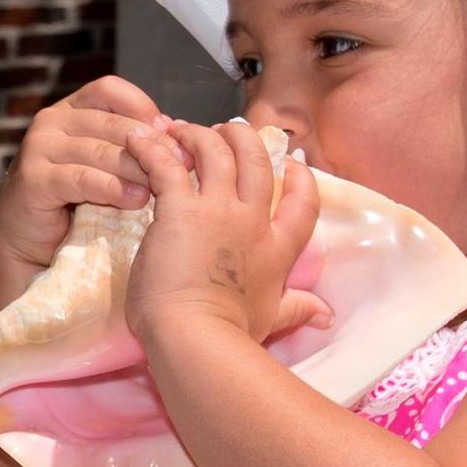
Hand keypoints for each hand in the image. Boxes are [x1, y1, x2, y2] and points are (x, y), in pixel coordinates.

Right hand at [0, 76, 190, 269]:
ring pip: (100, 151)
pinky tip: (135, 200)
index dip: (144, 108)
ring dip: (137, 169)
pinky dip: (112, 189)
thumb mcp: (108, 163)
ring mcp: (39, 147)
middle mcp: (53, 120)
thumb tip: (173, 130)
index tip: (171, 133)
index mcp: (73, 108)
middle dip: (153, 145)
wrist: (33, 238)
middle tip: (182, 165)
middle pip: (112, 123)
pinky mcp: (33, 179)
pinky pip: (81, 179)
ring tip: (162, 186)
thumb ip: (133, 144)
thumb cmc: (77, 199)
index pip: (111, 90)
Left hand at [124, 121, 330, 344]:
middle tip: (226, 132)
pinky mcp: (179, 209)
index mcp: (277, 248)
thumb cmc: (231, 333)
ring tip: (181, 129)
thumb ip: (298, 309)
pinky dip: (151, 148)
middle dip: (243, 138)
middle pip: (257, 160)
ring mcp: (218, 211)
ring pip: (216, 151)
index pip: (303, 202)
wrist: (196, 336)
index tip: (292, 163)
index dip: (301, 178)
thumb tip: (328, 316)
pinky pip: (166, 165)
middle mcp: (252, 221)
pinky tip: (138, 138)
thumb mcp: (272, 317)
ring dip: (198, 134)